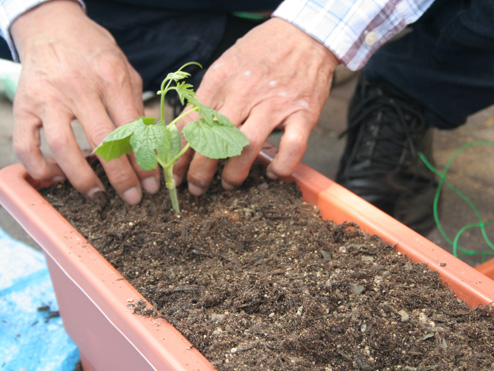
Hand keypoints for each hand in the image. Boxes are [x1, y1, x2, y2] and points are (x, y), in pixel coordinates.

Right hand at [11, 0, 158, 203]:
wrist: (52, 27)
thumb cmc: (95, 52)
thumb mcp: (126, 70)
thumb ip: (137, 105)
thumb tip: (152, 145)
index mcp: (110, 77)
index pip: (132, 129)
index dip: (144, 161)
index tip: (152, 184)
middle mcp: (78, 87)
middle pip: (104, 142)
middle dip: (122, 177)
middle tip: (133, 198)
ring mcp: (48, 97)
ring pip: (63, 147)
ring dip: (83, 178)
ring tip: (99, 194)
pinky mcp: (24, 106)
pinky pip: (25, 144)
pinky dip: (39, 167)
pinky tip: (57, 178)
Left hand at [173, 17, 338, 195]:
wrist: (305, 34)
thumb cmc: (262, 51)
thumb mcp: (227, 64)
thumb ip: (209, 95)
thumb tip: (186, 129)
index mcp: (222, 79)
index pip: (192, 122)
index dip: (180, 153)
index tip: (176, 173)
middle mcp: (246, 92)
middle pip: (214, 138)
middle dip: (200, 170)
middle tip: (196, 188)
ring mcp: (276, 103)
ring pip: (247, 146)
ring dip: (235, 173)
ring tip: (229, 184)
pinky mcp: (304, 112)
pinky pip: (292, 147)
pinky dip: (282, 166)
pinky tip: (274, 174)